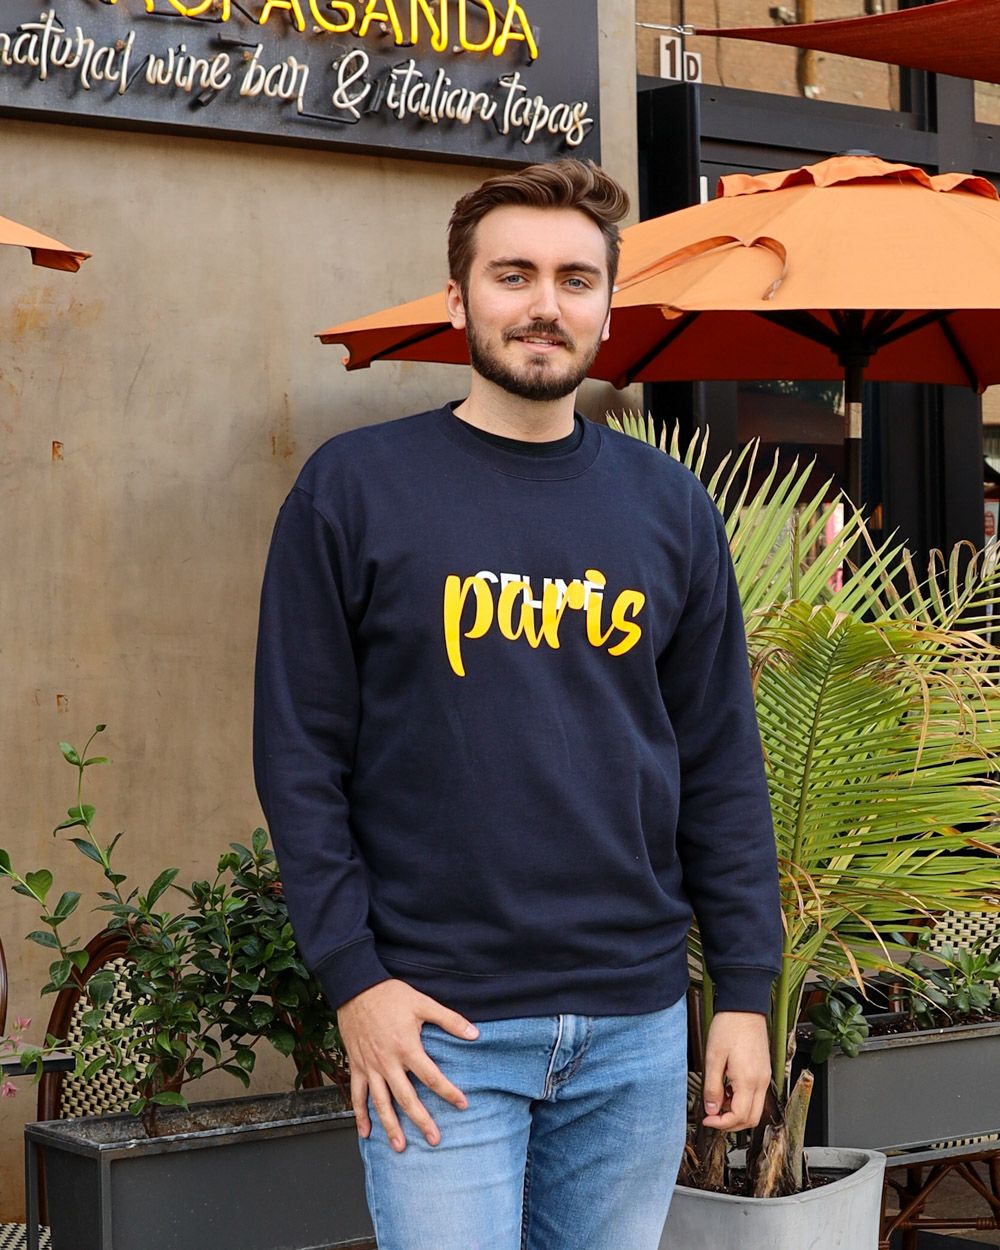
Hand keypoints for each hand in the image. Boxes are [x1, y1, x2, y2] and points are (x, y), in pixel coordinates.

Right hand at [337, 979, 478, 1152]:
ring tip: (400, 1147)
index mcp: (407, 1048)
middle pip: (406, 1098)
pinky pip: (356, 1095)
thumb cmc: (390, 995)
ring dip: (391, 1126)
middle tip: (435, 1140)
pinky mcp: (357, 1065)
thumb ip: (449, 1020)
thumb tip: (475, 1033)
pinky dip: (359, 1115)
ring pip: (381, 1103)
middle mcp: (388, 1062)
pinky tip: (365, 1133)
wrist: (356, 987)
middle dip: (422, 1120)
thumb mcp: (423, 1004)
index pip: (432, 1077)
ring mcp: (370, 1066)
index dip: (449, 1092)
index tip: (463, 1105)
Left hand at [701, 1010, 770, 1131]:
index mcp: (748, 1080)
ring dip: (737, 1112)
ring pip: (755, 1109)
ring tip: (719, 1099)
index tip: (707, 1120)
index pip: (739, 1117)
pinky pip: (756, 1095)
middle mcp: (761, 1082)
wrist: (744, 1008)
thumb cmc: (729, 1027)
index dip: (721, 1124)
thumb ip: (712, 1087)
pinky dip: (742, 1100)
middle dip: (731, 1123)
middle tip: (713, 1116)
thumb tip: (711, 1110)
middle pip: (751, 1119)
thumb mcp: (713, 1057)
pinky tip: (728, 1089)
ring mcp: (764, 1076)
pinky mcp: (764, 1071)